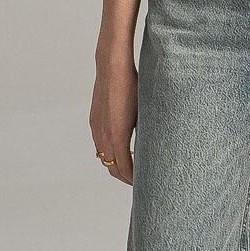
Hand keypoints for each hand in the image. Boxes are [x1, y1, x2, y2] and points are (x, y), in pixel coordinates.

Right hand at [90, 59, 138, 184]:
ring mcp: (96, 129)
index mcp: (118, 136)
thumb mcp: (144, 111)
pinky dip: (110, 152)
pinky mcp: (94, 121)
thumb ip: (145, 134)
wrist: (112, 66)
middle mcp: (104, 136)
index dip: (134, 180)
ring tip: (133, 165)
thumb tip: (155, 147)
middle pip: (112, 167)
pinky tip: (122, 146)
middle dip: (126, 176)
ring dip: (117, 164)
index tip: (145, 184)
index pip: (124, 169)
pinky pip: (100, 145)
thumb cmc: (133, 86)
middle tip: (141, 180)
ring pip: (104, 157)